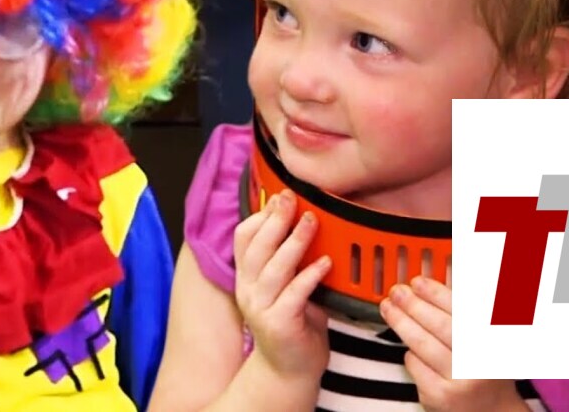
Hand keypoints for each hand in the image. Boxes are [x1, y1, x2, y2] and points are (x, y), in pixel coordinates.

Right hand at [233, 190, 331, 381]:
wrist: (289, 370)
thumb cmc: (293, 323)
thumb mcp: (286, 285)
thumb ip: (289, 259)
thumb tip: (305, 221)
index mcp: (247, 276)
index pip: (243, 238)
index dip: (261, 215)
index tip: (281, 197)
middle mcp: (248, 290)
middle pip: (256, 247)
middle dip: (275, 220)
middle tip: (293, 200)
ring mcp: (260, 308)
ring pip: (273, 268)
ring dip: (294, 242)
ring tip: (311, 222)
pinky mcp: (279, 324)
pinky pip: (294, 294)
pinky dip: (310, 276)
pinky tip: (325, 263)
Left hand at [381, 277, 528, 411]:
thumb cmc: (485, 368)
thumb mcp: (489, 338)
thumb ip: (467, 312)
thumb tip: (435, 284)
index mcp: (494, 340)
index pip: (463, 311)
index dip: (437, 294)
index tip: (418, 281)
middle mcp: (481, 361)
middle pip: (441, 326)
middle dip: (414, 305)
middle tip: (397, 291)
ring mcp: (460, 381)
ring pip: (424, 345)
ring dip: (402, 322)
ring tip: (388, 307)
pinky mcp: (441, 396)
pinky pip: (415, 365)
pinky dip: (410, 353)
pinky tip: (408, 346)